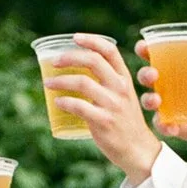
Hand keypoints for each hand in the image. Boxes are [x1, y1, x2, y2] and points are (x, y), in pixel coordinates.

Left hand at [44, 34, 161, 183]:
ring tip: (48, 83)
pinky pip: (79, 106)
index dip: (91, 40)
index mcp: (125, 78)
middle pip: (93, 61)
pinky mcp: (104, 121)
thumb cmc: (125, 122)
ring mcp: (113, 104)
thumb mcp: (122, 97)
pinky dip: (64, 101)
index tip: (75, 37)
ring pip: (82, 82)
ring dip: (60, 80)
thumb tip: (76, 72)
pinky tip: (57, 102)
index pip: (110, 50)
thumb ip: (106, 84)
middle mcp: (120, 88)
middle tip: (54, 62)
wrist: (138, 150)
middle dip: (69, 57)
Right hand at [136, 41, 186, 146]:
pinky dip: (163, 125)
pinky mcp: (170, 122)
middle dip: (145, 74)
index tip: (142, 48)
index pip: (152, 53)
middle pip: (145, 76)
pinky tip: (172, 126)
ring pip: (148, 100)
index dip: (144, 49)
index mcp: (173, 64)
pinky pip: (161, 124)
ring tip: (157, 101)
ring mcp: (165, 104)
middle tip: (153, 75)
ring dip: (148, 99)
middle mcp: (164, 83)